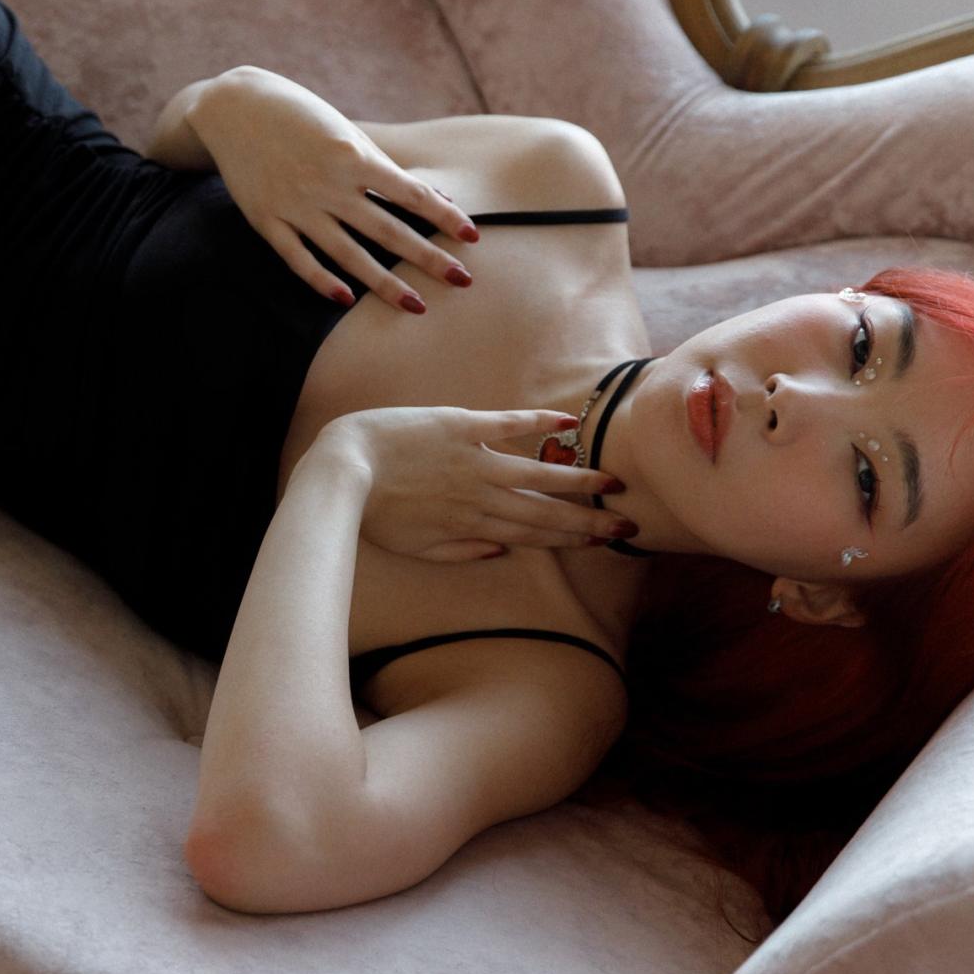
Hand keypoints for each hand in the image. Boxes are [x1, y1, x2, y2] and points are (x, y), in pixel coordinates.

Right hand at [188, 67, 478, 311]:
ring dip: (384, 284)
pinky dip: (322, 280)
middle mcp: (328, 184)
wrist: (233, 108)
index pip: (410, 193)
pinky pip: (298, 259)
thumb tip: (429, 198)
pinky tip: (346, 299)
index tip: (472, 237)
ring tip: (416, 306)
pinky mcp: (266, 220)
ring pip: (347, 254)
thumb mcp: (344, 131)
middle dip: (428, 258)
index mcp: (352, 156)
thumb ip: (379, 166)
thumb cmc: (300, 115)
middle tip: (463, 281)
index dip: (444, 216)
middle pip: (387, 231)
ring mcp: (296, 206)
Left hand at [313, 406, 637, 562]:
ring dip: (576, 478)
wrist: (343, 469)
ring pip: (537, 472)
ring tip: (611, 481)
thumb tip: (502, 551)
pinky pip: (508, 424)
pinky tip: (568, 421)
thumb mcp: (414, 547)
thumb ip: (460, 551)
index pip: (531, 533)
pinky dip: (538, 422)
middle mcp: (481, 496)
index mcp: (471, 525)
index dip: (570, 538)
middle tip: (629, 523)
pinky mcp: (461, 427)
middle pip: (544, 510)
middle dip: (588, 519)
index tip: (604, 541)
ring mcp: (474, 460)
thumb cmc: (372, 512)